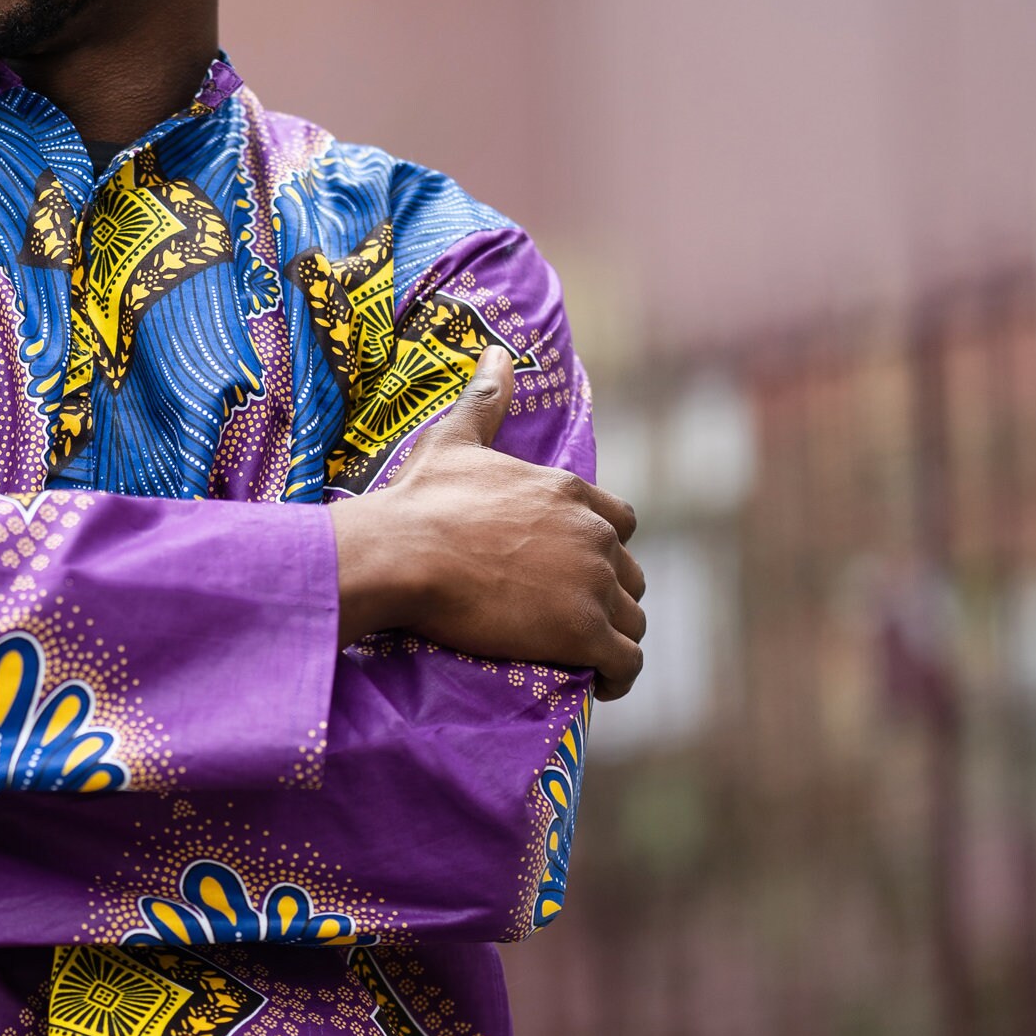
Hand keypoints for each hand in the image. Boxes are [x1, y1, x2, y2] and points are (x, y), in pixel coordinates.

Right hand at [330, 347, 645, 698]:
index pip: (620, 523)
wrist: (402, 555)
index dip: (600, 549)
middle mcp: (593, 536)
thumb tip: (498, 352)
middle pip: (628, 574)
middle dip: (607, 595)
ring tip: (582, 656)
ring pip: (632, 619)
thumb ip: (486, 399)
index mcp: (570, 493)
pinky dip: (619, 675)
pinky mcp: (584, 633)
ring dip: (613, 637)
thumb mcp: (456, 440)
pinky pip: (626, 662)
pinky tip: (599, 683)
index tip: (571, 570)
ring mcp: (592, 585)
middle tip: (567, 617)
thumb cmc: (421, 501)